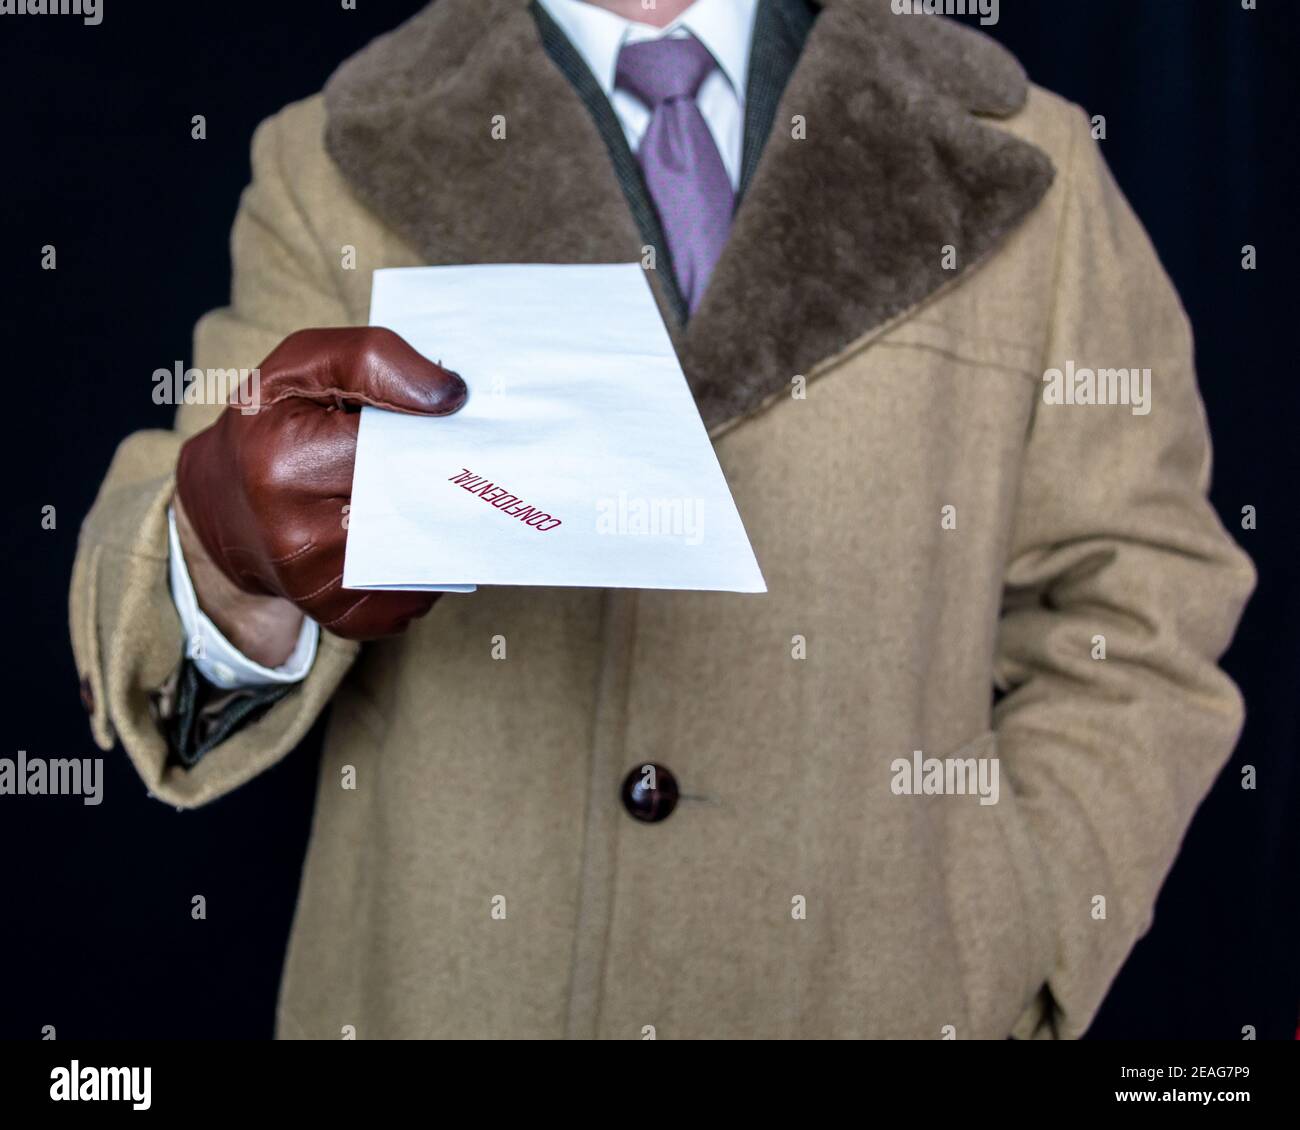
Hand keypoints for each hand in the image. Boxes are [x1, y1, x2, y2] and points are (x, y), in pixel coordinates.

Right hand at [175, 327, 466, 643]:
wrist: (223, 502)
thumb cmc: (270, 423)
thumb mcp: (304, 366)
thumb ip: (375, 359)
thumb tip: (450, 397)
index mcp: (282, 464)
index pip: (399, 446)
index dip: (434, 433)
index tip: (458, 423)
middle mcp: (298, 538)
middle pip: (419, 506)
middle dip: (446, 482)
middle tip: (467, 462)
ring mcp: (321, 589)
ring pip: (424, 553)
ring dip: (440, 525)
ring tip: (432, 495)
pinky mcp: (342, 619)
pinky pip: (414, 594)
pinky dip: (423, 565)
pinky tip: (409, 536)